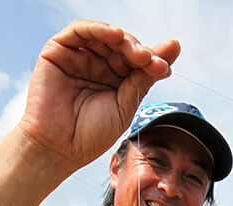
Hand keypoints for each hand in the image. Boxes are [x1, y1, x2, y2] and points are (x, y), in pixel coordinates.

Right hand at [18, 20, 179, 170]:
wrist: (60, 149)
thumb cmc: (90, 134)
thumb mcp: (125, 105)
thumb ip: (145, 76)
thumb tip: (174, 45)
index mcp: (115, 79)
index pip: (137, 60)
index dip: (152, 60)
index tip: (164, 68)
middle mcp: (97, 65)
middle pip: (123, 45)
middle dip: (139, 51)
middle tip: (150, 62)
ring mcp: (78, 57)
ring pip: (104, 35)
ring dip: (124, 40)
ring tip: (137, 54)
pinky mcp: (57, 51)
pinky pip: (79, 30)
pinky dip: (99, 29)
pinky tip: (116, 36)